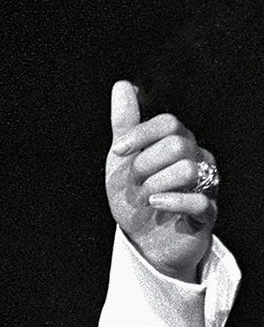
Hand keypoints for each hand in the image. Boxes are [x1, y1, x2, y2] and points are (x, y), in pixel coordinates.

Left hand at [106, 80, 216, 281]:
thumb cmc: (136, 197)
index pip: (168, 123)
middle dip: (145, 164)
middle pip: (177, 145)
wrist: (143, 240)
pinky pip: (199, 200)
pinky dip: (173, 201)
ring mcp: (205, 184)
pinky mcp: (207, 212)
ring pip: (187, 170)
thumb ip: (124, 124)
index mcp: (177, 143)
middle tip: (134, 183)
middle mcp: (196, 158)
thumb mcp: (122, 161)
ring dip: (155, 186)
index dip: (141, 134)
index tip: (118, 151)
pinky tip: (157, 204)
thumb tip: (122, 86)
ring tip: (144, 199)